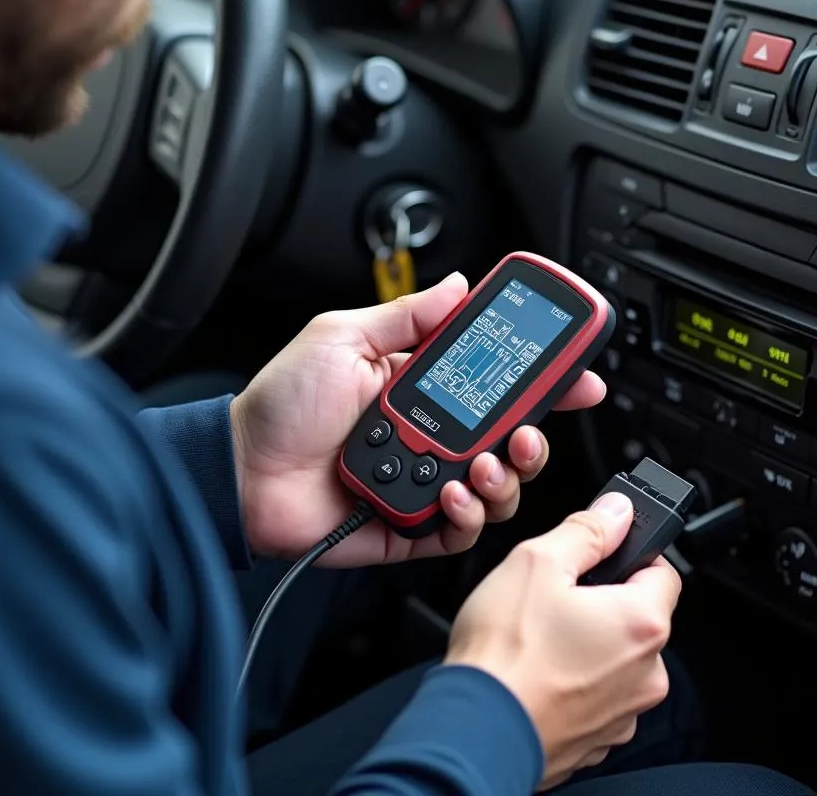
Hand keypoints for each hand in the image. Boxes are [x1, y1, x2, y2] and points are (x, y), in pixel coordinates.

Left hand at [230, 272, 604, 565]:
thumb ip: (404, 316)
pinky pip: (461, 531)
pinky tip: (451, 494)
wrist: (240, 471)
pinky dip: (468, 516)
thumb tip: (457, 284)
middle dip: (535, 434)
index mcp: (419, 387)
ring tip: (479, 463)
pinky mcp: (412, 526)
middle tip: (530, 429)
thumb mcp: (340, 338)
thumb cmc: (280, 404)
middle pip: (510, 438)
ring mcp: (424, 481)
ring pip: (497, 487)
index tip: (575, 372)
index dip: (541, 378)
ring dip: (504, 476)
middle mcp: (431, 435)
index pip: (496, 379)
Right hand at [445, 493, 680, 790]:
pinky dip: (572, 680)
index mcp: (642, 624)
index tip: (598, 551)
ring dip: (586, 642)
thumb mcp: (536, 562)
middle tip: (551, 594)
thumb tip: (616, 511)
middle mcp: (647, 673)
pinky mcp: (598, 739)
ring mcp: (624, 712)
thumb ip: (585, 531)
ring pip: (615, 657)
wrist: (475, 729)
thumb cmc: (504, 652)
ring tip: (535, 637)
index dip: (628, 553)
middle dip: (600, 600)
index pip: (664, 570)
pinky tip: (535, 670)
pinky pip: (595, 694)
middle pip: (636, 615)